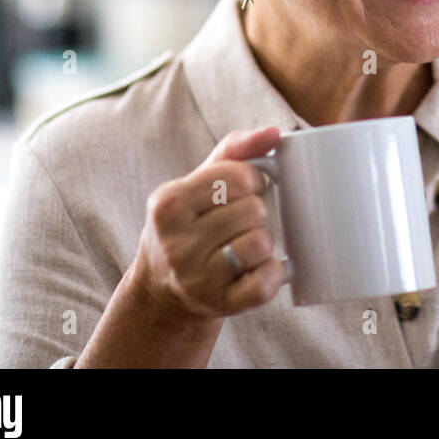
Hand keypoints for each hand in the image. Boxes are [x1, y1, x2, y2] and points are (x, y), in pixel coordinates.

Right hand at [132, 126, 286, 321]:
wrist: (163, 286)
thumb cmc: (191, 220)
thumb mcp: (199, 180)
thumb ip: (235, 148)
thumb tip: (275, 133)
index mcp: (168, 203)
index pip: (238, 176)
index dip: (252, 180)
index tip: (243, 189)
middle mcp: (175, 243)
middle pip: (253, 210)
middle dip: (255, 212)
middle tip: (240, 221)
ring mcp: (196, 279)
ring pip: (261, 244)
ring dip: (263, 241)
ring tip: (244, 243)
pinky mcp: (219, 305)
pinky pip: (266, 283)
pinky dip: (272, 273)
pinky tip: (256, 268)